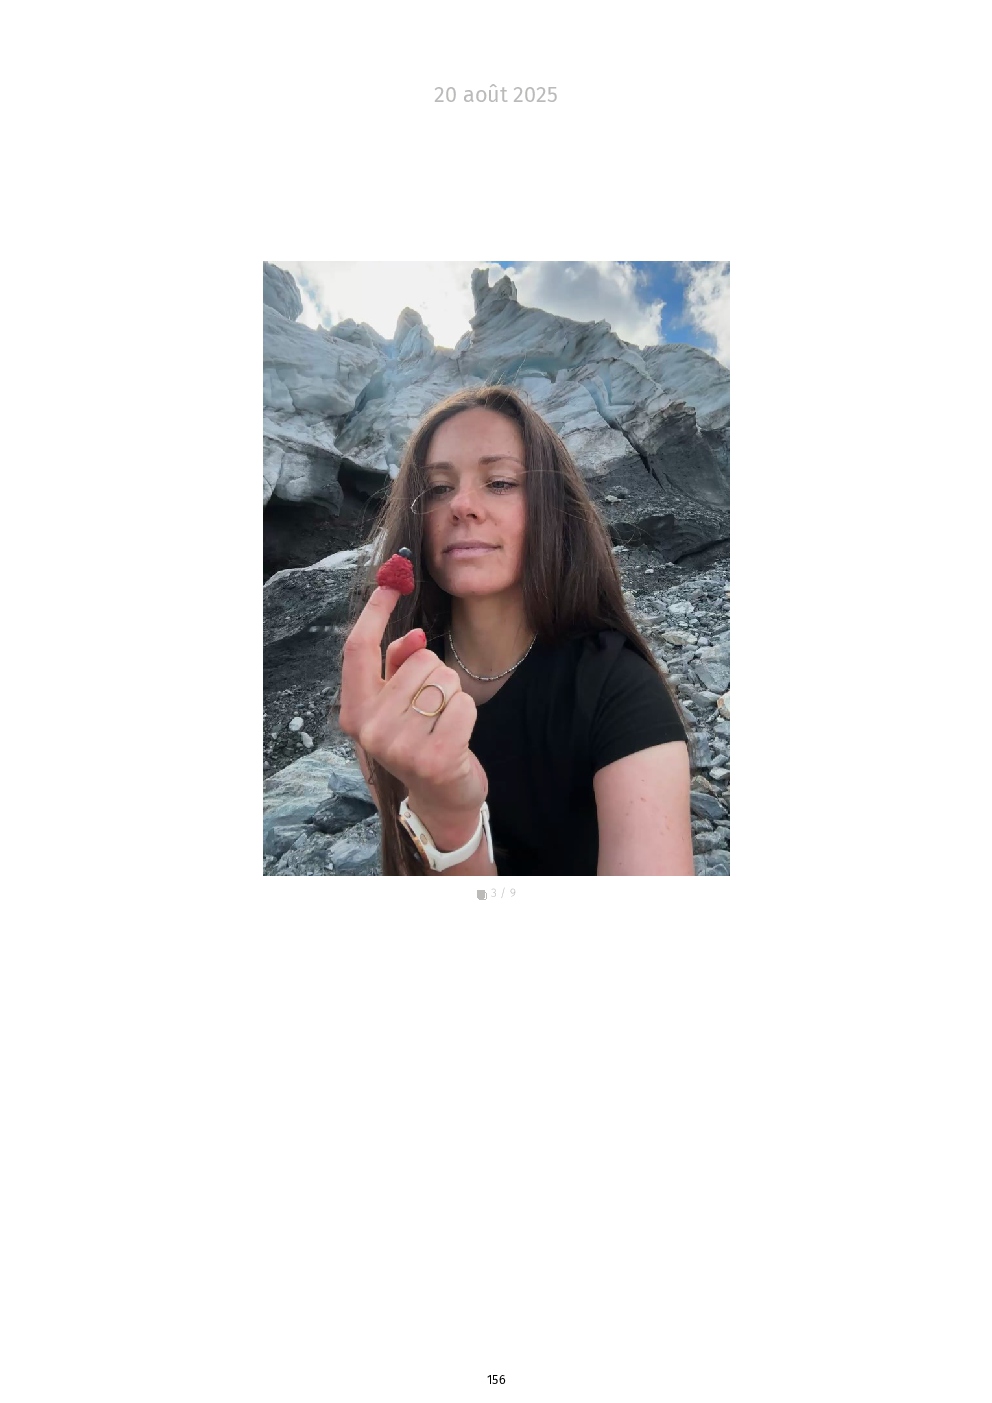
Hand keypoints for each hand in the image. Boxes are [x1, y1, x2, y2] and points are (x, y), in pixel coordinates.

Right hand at [338, 586, 488, 828]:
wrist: (441, 798)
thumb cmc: (421, 741)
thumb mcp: (400, 704)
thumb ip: (398, 668)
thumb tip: (415, 638)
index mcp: (355, 712)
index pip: (358, 649)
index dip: (375, 610)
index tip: (393, 581)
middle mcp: (370, 729)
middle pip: (418, 660)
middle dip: (435, 674)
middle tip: (432, 708)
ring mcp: (400, 747)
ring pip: (443, 679)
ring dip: (452, 695)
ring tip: (443, 724)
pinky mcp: (436, 758)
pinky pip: (462, 704)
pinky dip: (467, 713)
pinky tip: (458, 737)